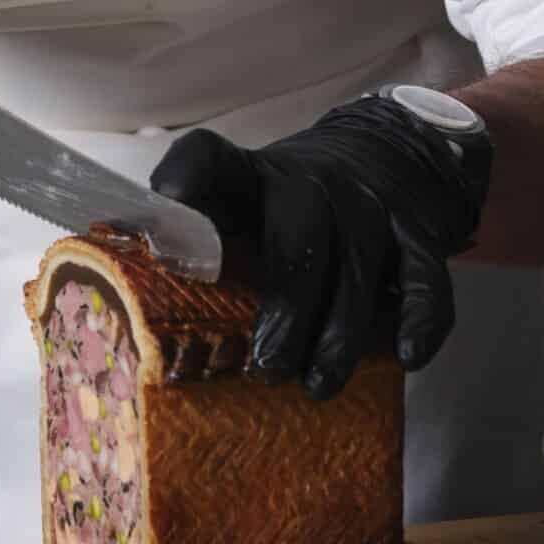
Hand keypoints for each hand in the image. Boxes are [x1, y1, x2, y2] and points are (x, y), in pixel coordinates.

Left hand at [149, 96, 488, 399]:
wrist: (382, 158)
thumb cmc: (282, 209)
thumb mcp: (237, 208)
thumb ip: (192, 243)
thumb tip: (116, 290)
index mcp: (248, 176)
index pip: (213, 158)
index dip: (190, 173)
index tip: (170, 199)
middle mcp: (309, 181)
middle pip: (300, 229)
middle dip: (286, 304)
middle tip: (266, 366)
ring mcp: (368, 204)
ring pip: (360, 264)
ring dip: (340, 333)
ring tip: (316, 386)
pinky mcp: (418, 233)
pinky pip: (426, 277)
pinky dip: (421, 318)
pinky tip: (405, 357)